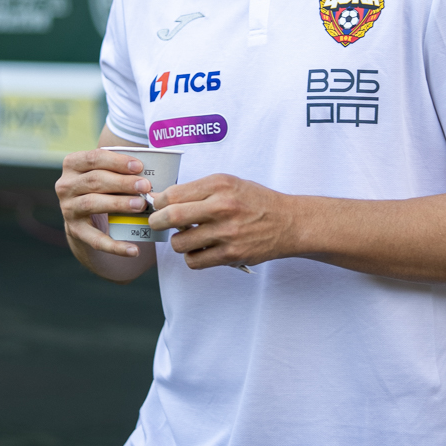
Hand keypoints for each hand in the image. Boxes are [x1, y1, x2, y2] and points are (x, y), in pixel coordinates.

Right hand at [56, 149, 152, 257]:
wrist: (84, 215)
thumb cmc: (102, 185)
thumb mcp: (106, 172)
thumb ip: (121, 169)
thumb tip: (149, 172)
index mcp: (72, 164)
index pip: (94, 158)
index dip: (116, 161)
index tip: (139, 166)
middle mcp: (65, 185)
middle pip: (95, 181)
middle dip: (122, 183)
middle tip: (145, 186)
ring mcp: (68, 209)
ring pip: (93, 204)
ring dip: (118, 204)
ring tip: (141, 205)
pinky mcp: (75, 231)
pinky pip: (96, 240)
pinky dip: (116, 246)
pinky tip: (134, 250)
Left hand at [148, 174, 296, 269]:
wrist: (289, 222)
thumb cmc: (256, 201)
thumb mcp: (230, 183)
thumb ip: (199, 190)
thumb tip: (163, 200)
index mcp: (220, 184)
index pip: (174, 194)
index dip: (159, 202)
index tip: (158, 206)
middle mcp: (223, 206)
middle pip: (172, 217)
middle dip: (157, 222)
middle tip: (157, 223)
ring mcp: (227, 232)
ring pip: (180, 243)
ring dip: (179, 242)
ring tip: (189, 237)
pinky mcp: (231, 254)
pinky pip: (195, 261)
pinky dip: (193, 257)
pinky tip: (202, 250)